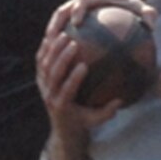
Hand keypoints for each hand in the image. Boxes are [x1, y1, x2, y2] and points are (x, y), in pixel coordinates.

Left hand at [37, 28, 123, 159]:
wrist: (62, 127)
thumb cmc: (83, 122)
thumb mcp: (96, 120)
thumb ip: (107, 111)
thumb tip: (120, 100)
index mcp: (62, 105)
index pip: (66, 90)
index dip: (73, 78)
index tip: (84, 66)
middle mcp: (49, 94)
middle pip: (53, 74)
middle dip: (62, 58)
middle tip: (74, 43)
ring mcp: (42, 85)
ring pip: (44, 64)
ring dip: (53, 49)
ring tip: (65, 33)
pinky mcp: (40, 77)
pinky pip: (41, 59)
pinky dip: (47, 46)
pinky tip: (56, 32)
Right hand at [43, 0, 156, 43]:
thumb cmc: (129, 0)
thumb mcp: (140, 5)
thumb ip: (147, 13)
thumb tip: (153, 25)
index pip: (84, 0)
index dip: (78, 9)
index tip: (76, 22)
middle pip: (63, 10)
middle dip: (56, 24)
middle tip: (52, 41)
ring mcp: (74, 5)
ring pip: (58, 19)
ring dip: (52, 33)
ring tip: (48, 52)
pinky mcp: (71, 13)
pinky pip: (61, 25)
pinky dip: (56, 38)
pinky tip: (57, 57)